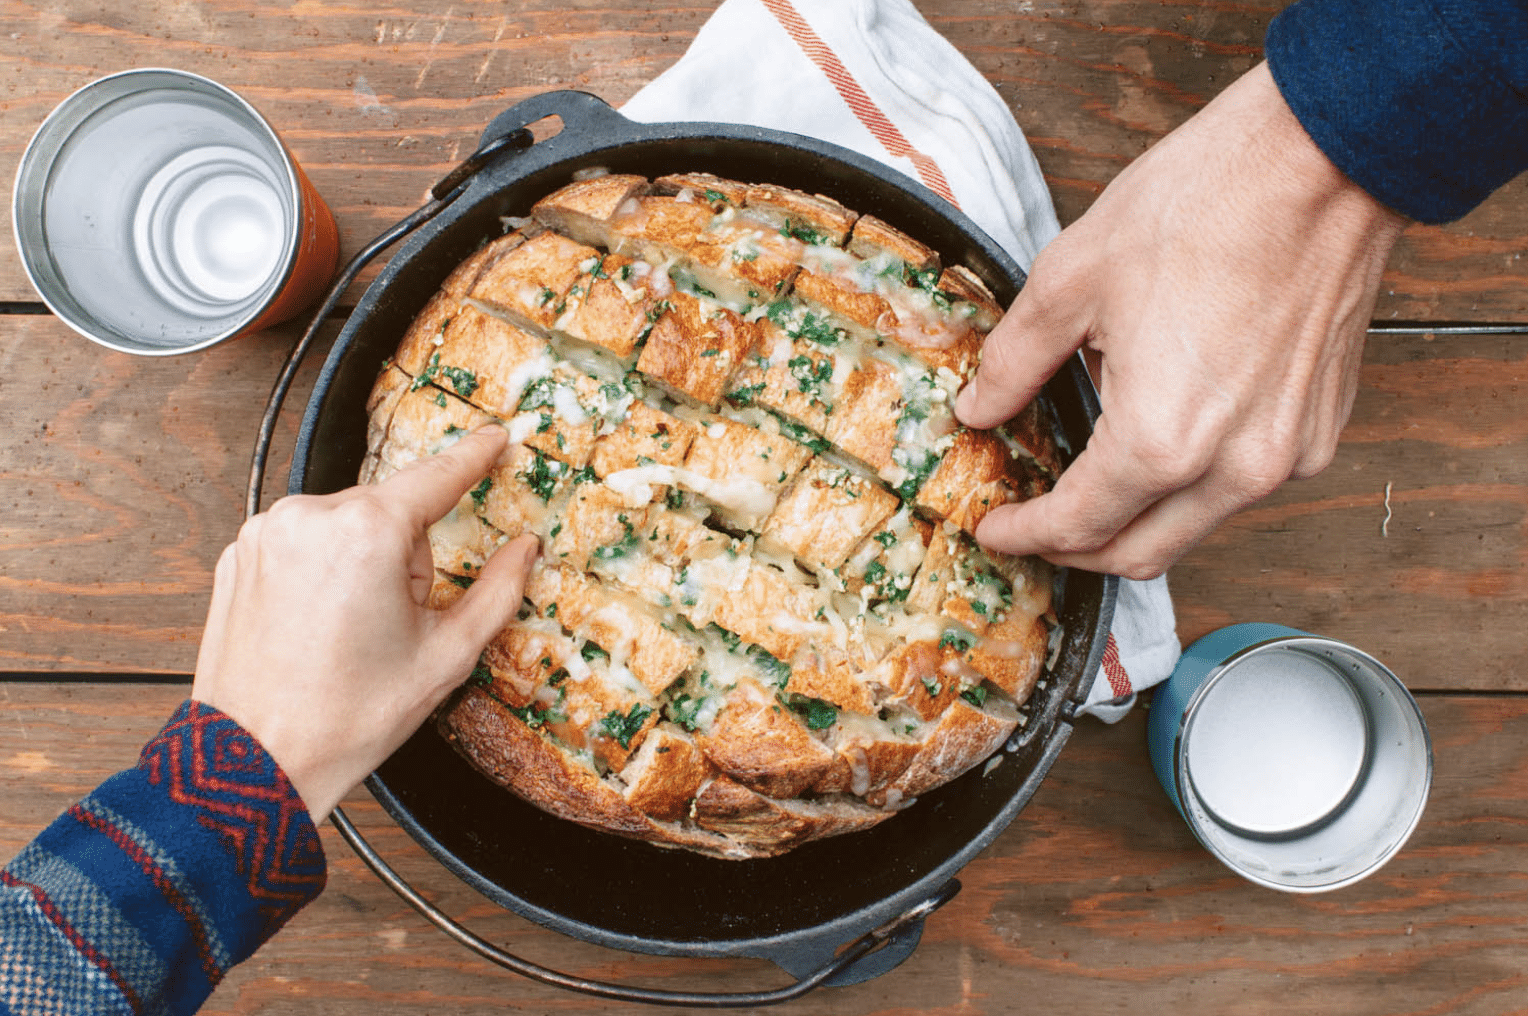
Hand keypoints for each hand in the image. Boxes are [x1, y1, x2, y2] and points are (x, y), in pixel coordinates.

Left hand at [191, 427, 536, 822]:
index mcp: (367, 531)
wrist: (253, 761)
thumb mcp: (445, 656)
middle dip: (404, 556)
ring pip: (345, 526)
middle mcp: (309, 515)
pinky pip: (303, 543)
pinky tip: (316, 625)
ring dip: (360, 561)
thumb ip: (497, 591)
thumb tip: (525, 550)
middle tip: (394, 626)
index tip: (497, 437)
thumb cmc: (347, 715)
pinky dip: (319, 572)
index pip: (437, 476)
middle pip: (390, 513)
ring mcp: (266, 532)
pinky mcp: (238, 555)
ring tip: (348, 632)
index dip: (475, 456)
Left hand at [956, 62, 1403, 578]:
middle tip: (1034, 524)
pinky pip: (1239, 486)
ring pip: (1192, 526)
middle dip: (1076, 549)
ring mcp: (1285, 454)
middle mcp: (1233, 468)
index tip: (996, 528)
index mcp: (1161, 439)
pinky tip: (1159, 434)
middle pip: (1139, 553)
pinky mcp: (1318, 430)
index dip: (1026, 535)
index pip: (1078, 525)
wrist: (1322, 161)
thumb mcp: (1071, 280)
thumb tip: (979, 409)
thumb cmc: (1207, 205)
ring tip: (1090, 470)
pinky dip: (1190, 482)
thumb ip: (1013, 362)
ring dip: (1134, 516)